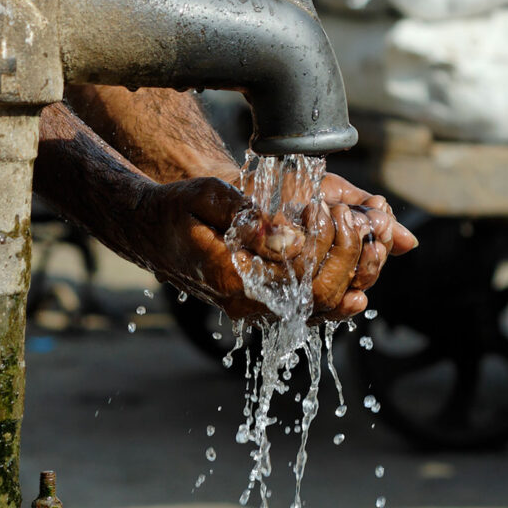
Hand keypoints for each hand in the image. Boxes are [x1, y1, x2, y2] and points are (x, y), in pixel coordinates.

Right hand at [119, 177, 390, 321]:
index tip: (328, 206)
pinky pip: (309, 309)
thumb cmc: (175, 210)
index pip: (300, 276)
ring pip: (321, 308)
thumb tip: (290, 238)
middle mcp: (247, 303)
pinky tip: (358, 275)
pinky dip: (339, 291)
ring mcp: (255, 308)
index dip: (328, 243)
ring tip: (358, 231)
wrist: (150, 232)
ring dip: (350, 273)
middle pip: (321, 297)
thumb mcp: (205, 197)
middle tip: (350, 215)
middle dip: (348, 256)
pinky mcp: (262, 303)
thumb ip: (247, 216)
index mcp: (232, 279)